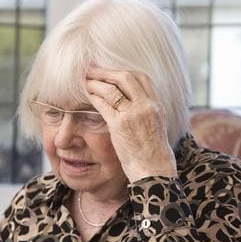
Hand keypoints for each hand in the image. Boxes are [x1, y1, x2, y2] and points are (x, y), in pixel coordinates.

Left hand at [86, 66, 177, 181]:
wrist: (155, 172)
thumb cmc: (154, 156)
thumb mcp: (157, 130)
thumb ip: (147, 115)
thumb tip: (137, 108)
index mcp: (157, 106)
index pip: (143, 78)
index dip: (125, 71)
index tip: (112, 71)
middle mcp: (146, 107)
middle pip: (126, 77)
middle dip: (107, 71)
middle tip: (92, 69)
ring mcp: (133, 115)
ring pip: (111, 88)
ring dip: (96, 82)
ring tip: (84, 80)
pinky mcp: (120, 125)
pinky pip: (103, 104)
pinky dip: (93, 97)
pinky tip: (86, 95)